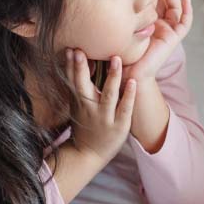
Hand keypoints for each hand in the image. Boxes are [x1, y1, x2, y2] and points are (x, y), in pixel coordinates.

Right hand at [65, 48, 137, 163]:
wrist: (88, 154)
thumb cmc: (85, 124)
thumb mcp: (77, 105)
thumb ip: (78, 85)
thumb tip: (75, 60)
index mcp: (78, 101)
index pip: (72, 80)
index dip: (70, 65)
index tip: (70, 49)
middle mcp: (89, 108)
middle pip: (83, 86)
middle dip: (81, 69)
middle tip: (81, 51)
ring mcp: (104, 117)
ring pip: (108, 95)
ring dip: (112, 77)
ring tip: (116, 59)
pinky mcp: (119, 125)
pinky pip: (124, 109)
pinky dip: (128, 96)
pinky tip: (133, 82)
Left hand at [125, 0, 192, 79]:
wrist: (127, 72)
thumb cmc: (119, 54)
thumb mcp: (118, 29)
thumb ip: (118, 17)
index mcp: (147, 25)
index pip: (153, 4)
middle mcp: (159, 27)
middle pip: (165, 3)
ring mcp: (167, 32)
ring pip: (175, 9)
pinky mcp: (174, 37)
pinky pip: (185, 22)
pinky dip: (188, 10)